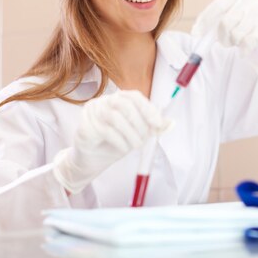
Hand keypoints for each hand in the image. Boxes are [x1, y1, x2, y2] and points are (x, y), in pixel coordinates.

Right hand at [53, 90, 172, 193]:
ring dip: (130, 134)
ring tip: (135, 146)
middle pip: (125, 105)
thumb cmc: (114, 144)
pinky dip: (119, 141)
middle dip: (139, 123)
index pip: (134, 97)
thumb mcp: (137, 135)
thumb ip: (152, 128)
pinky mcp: (85, 125)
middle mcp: (104, 101)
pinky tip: (123, 148)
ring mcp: (92, 112)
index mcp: (118, 99)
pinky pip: (105, 130)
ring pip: (115, 117)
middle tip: (144, 139)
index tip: (157, 123)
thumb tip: (172, 123)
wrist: (92, 160)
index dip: (148, 108)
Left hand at [192, 0, 257, 79]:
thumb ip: (216, 20)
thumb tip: (195, 33)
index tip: (195, 34)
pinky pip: (247, 43)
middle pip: (225, 22)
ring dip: (234, 44)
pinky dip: (243, 51)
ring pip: (236, 35)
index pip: (217, 5)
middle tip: (225, 44)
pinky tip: (244, 51)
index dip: (204, 20)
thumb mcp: (233, 20)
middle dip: (221, 37)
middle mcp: (252, 0)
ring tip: (239, 44)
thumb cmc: (248, 30)